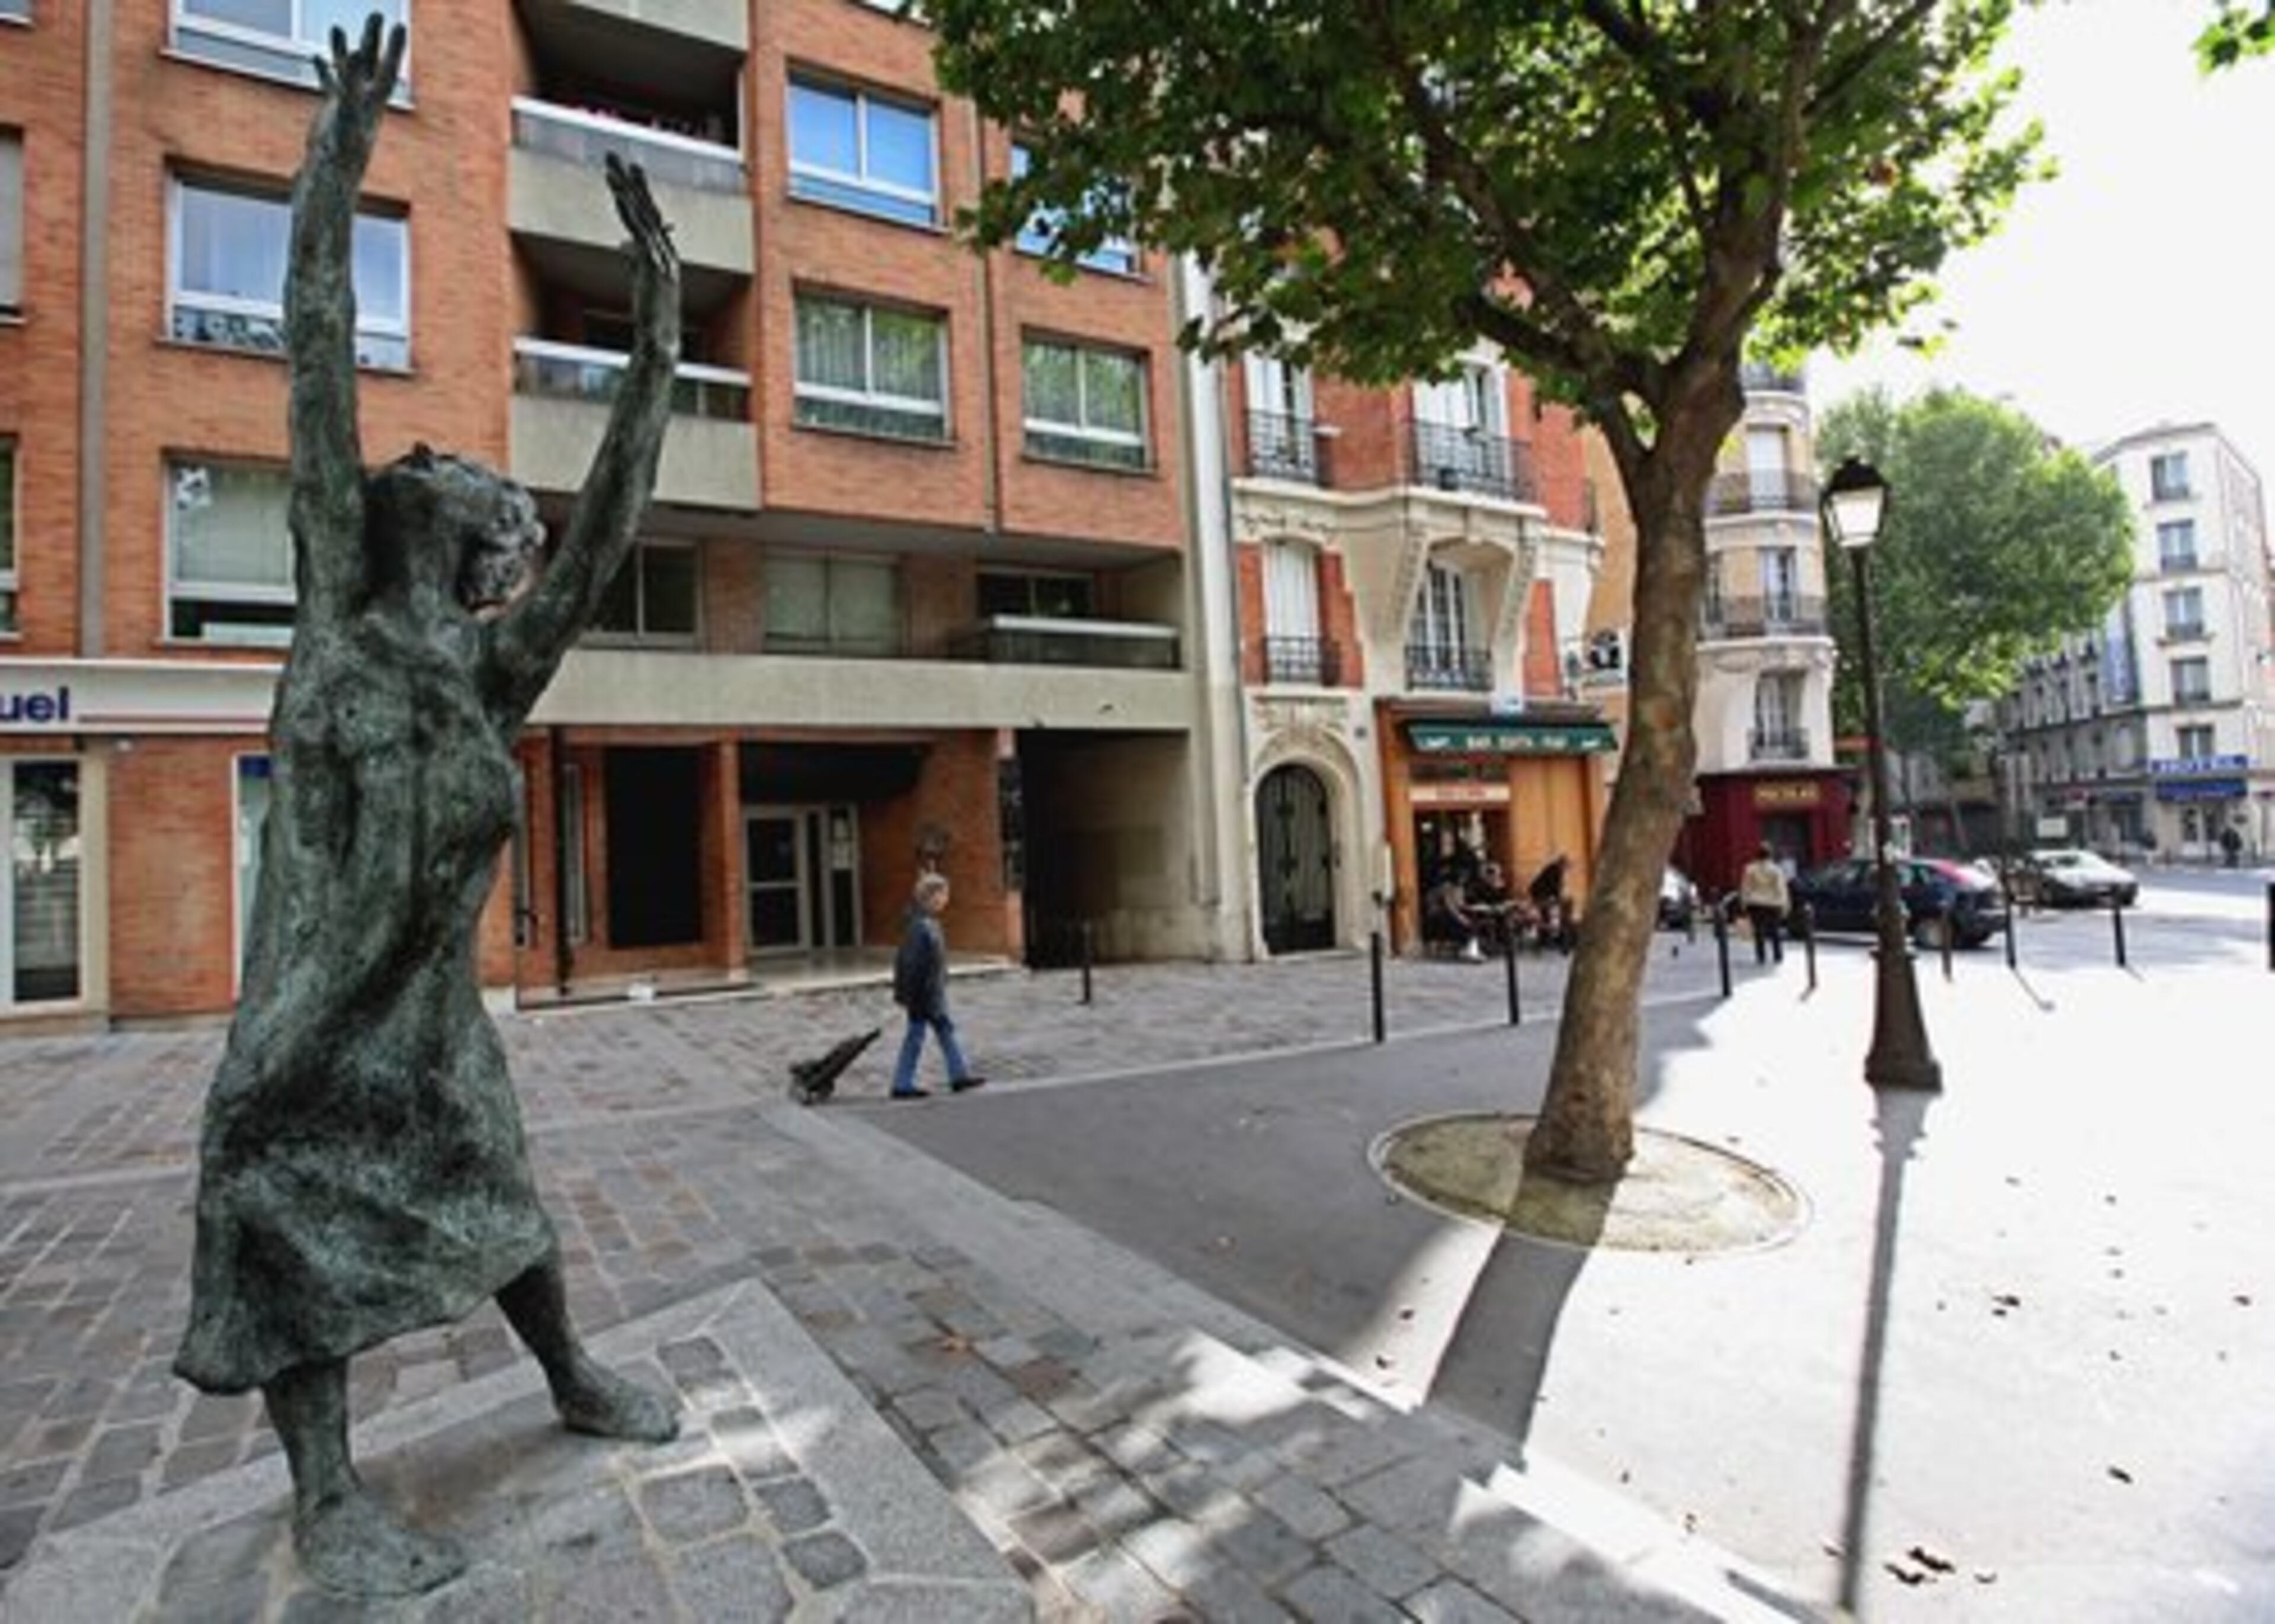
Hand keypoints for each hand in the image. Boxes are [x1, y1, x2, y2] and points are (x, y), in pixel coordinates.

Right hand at [313, 15, 405, 160]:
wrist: (330, 177)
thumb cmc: (342, 149)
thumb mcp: (347, 110)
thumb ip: (351, 81)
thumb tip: (353, 52)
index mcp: (373, 101)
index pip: (387, 67)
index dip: (393, 46)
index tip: (399, 25)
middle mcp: (364, 101)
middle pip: (370, 63)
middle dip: (373, 39)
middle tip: (377, 14)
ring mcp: (348, 106)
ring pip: (347, 72)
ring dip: (342, 50)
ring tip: (336, 27)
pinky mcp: (332, 113)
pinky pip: (329, 86)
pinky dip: (324, 70)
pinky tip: (316, 57)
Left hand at [605, 153, 680, 335]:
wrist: (661, 338)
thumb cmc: (652, 315)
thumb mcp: (641, 279)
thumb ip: (634, 258)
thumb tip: (624, 243)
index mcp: (664, 252)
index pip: (648, 215)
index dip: (636, 191)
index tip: (624, 172)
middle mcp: (666, 250)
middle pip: (646, 207)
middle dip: (629, 181)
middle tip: (613, 157)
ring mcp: (661, 257)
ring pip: (642, 216)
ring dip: (625, 190)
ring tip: (610, 169)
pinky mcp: (654, 265)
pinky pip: (640, 232)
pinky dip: (629, 213)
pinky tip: (618, 197)